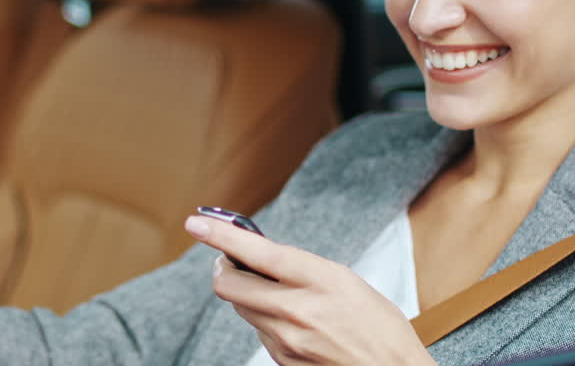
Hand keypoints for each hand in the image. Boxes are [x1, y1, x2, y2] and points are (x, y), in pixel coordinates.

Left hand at [185, 215, 434, 365]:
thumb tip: (260, 257)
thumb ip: (302, 268)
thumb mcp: (345, 281)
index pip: (257, 252)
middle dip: (225, 267)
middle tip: (233, 260)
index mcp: (320, 279)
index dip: (221, 235)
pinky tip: (292, 322)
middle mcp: (297, 310)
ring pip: (241, 308)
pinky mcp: (283, 362)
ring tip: (276, 292)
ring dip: (247, 294)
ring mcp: (287, 340)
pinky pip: (258, 333)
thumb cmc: (379, 326)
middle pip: (229, 285)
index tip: (196, 223)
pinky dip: (265, 320)